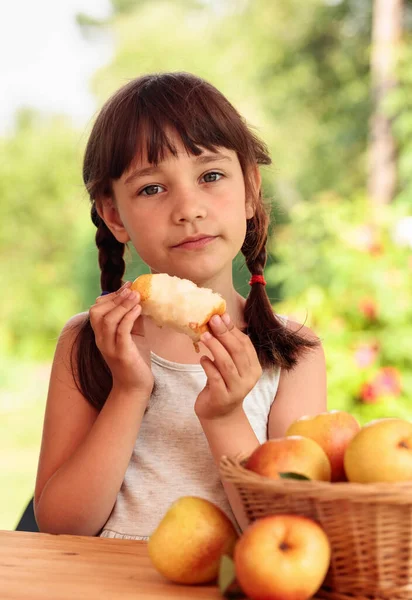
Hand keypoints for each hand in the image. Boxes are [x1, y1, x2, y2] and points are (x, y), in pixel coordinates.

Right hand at [89, 282, 153, 397]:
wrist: (136, 387)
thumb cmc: (135, 360)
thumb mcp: (134, 335)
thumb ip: (133, 319)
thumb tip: (140, 299)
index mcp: (101, 334)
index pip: (97, 309)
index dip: (111, 296)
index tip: (127, 286)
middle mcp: (101, 340)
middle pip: (98, 312)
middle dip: (115, 297)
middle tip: (132, 289)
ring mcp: (109, 347)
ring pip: (108, 320)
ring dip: (122, 305)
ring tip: (136, 296)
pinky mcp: (121, 354)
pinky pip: (121, 331)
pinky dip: (128, 317)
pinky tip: (139, 309)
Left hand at [195, 313, 262, 420]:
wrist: (220, 415)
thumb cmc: (224, 384)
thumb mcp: (230, 365)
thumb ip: (228, 346)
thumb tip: (222, 318)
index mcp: (254, 368)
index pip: (246, 344)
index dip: (233, 329)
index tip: (221, 316)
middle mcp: (248, 378)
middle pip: (238, 352)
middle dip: (224, 334)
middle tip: (212, 321)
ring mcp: (236, 389)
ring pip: (227, 364)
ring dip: (215, 347)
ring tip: (204, 336)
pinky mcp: (222, 397)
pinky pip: (215, 378)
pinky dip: (208, 366)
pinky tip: (202, 359)